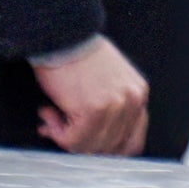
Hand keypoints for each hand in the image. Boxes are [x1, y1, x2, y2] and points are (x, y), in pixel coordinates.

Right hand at [32, 37, 149, 155]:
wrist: (64, 36)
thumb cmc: (80, 55)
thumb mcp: (111, 81)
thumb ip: (112, 109)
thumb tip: (96, 141)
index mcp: (139, 94)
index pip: (132, 141)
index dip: (107, 151)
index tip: (87, 147)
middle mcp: (132, 102)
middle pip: (110, 148)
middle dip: (81, 144)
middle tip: (61, 130)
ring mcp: (114, 107)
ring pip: (90, 147)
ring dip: (65, 137)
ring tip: (53, 117)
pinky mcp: (93, 111)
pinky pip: (73, 140)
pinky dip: (56, 132)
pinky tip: (49, 113)